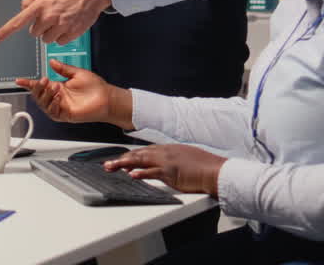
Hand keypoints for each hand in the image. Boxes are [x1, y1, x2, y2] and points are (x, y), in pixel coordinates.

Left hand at [0, 0, 110, 44]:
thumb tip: (23, 9)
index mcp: (40, 5)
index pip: (18, 21)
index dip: (5, 31)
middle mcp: (48, 16)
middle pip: (34, 33)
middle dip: (40, 26)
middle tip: (51, 16)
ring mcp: (61, 25)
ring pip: (46, 39)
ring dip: (51, 32)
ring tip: (60, 20)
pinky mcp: (71, 33)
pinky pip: (60, 42)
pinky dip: (62, 36)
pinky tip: (68, 24)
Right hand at [15, 59, 132, 127]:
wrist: (107, 98)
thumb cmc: (96, 87)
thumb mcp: (77, 73)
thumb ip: (63, 68)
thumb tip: (52, 61)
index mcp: (58, 87)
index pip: (40, 86)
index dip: (29, 83)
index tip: (19, 80)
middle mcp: (57, 97)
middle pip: (38, 95)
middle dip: (38, 87)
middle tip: (44, 80)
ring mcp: (61, 107)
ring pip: (44, 103)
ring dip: (46, 95)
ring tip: (54, 87)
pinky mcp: (65, 115)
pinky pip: (53, 112)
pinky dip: (52, 105)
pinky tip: (57, 98)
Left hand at [103, 144, 225, 196]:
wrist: (215, 170)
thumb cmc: (204, 165)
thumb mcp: (185, 156)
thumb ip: (172, 157)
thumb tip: (163, 163)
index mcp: (168, 148)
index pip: (144, 151)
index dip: (130, 156)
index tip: (120, 160)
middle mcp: (165, 153)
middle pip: (138, 154)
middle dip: (121, 159)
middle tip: (108, 164)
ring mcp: (167, 162)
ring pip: (140, 161)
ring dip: (124, 164)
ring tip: (111, 167)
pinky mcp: (171, 173)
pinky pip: (153, 173)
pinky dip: (141, 173)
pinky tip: (132, 174)